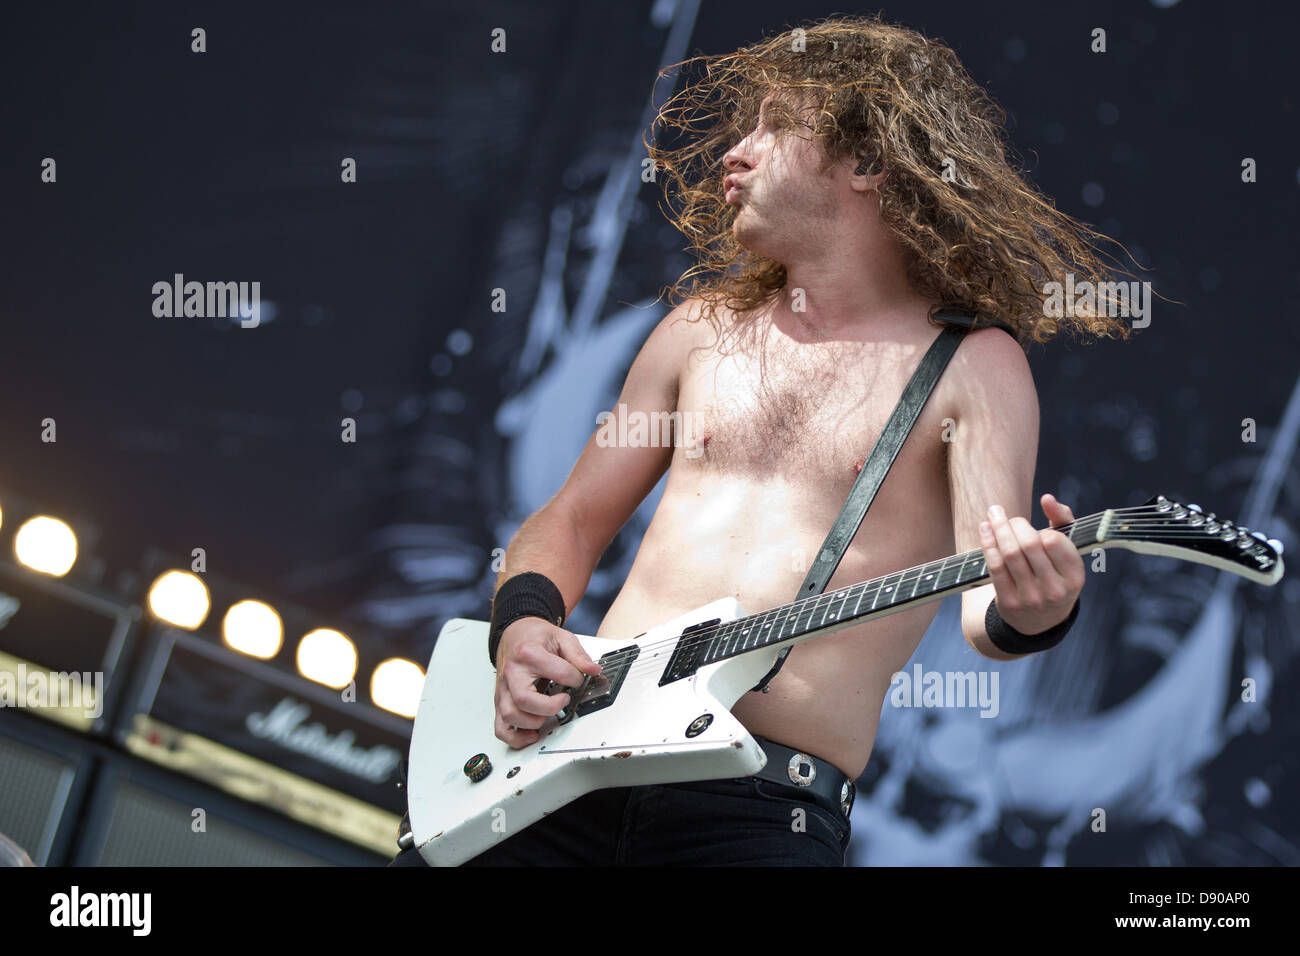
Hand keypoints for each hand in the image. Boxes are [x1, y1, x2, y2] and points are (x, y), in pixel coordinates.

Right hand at [494, 617, 601, 748]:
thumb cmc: (534, 637)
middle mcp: (512, 673)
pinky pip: (500, 728)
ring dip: (534, 722)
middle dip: (550, 707)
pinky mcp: (501, 701)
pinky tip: (531, 735)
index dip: (575, 678)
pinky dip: (515, 737)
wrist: (514, 634)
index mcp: (528, 653)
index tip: (578, 679)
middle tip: (564, 700)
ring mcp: (504, 689)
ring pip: (511, 715)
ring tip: (549, 716)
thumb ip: (578, 654)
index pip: (557, 672)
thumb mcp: (560, 637)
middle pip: (525, 700)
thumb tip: (592, 670)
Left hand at [978, 493, 1084, 634]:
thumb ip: (1063, 521)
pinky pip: (995, 567)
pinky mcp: (1009, 603)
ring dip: (997, 529)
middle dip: (1013, 523)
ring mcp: (1031, 598)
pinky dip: (987, 544)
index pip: (1054, 541)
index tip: (1034, 529)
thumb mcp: (1067, 553)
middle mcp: (1055, 590)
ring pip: (1009, 554)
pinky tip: (985, 530)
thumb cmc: (1055, 575)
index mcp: (1075, 577)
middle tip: (1006, 515)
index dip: (1040, 530)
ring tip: (993, 514)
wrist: (1040, 621)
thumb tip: (1047, 498)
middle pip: (1029, 545)